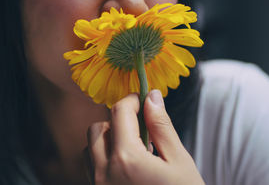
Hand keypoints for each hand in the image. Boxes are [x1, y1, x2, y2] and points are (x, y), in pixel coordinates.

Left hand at [85, 90, 204, 184]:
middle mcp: (105, 172)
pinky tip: (124, 165)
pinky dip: (102, 157)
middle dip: (116, 121)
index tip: (143, 100)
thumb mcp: (179, 161)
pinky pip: (90, 166)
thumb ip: (161, 126)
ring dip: (107, 139)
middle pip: (97, 128)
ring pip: (90, 147)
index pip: (119, 112)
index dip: (132, 100)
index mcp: (127, 159)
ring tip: (134, 148)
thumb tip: (152, 96)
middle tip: (140, 128)